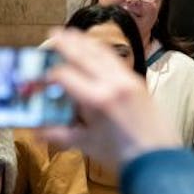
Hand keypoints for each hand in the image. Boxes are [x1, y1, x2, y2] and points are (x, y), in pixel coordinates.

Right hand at [39, 29, 180, 167]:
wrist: (158, 159)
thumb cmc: (122, 155)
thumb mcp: (86, 144)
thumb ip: (59, 134)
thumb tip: (35, 131)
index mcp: (97, 99)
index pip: (65, 75)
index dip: (47, 73)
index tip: (37, 73)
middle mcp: (113, 84)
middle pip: (85, 56)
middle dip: (67, 44)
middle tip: (53, 34)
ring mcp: (129, 81)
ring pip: (104, 55)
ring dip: (86, 43)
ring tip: (73, 34)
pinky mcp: (139, 83)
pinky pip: (118, 61)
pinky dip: (104, 52)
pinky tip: (97, 50)